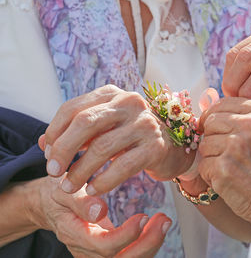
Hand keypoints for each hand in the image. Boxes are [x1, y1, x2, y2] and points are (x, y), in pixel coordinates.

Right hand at [28, 175, 170, 257]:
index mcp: (73, 233)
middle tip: (164, 220)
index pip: (103, 246)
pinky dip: (146, 243)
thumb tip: (99, 211)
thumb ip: (81, 201)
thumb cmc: (58, 193)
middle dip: (146, 243)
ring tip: (164, 221)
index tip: (143, 217)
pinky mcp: (105, 251)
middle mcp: (85, 250)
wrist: (50, 205)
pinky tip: (156, 226)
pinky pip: (129, 254)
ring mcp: (95, 254)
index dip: (126, 235)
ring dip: (151, 243)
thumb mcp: (64, 190)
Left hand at [39, 85, 194, 194]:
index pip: (73, 108)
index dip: (55, 132)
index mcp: (112, 94)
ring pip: (102, 147)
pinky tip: (93, 189)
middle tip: (53, 172)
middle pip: (85, 122)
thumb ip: (76, 133)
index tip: (48, 155)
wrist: (172, 147)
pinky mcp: (155, 146)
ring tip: (69, 187)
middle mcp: (129, 102)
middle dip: (63, 150)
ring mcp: (145, 123)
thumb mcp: (104, 129)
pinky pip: (122, 166)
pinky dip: (103, 181)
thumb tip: (44, 144)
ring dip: (80, 171)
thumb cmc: (131, 138)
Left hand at [198, 97, 250, 254]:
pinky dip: (211, 176)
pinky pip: (203, 165)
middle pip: (211, 121)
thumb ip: (246, 116)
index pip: (223, 103)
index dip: (216, 118)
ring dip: (213, 158)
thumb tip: (208, 103)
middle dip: (214, 138)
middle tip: (229, 155)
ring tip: (234, 168)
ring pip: (204, 144)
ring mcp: (236, 146)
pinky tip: (230, 180)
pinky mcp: (224, 168)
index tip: (220, 131)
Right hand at [222, 18, 250, 99]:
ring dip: (231, 74)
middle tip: (230, 98)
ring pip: (239, 51)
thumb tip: (247, 97)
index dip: (250, 88)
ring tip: (231, 91)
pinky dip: (234, 65)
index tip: (241, 102)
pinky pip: (240, 47)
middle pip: (248, 57)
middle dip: (235, 81)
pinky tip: (236, 79)